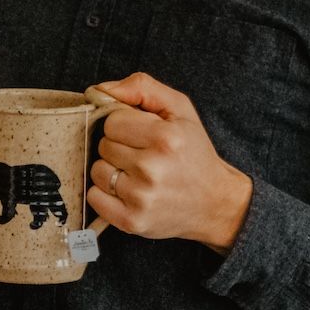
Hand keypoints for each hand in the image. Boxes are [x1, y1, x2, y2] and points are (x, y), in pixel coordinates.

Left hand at [86, 73, 253, 253]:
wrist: (215, 203)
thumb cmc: (194, 152)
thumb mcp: (180, 109)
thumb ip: (142, 88)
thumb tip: (99, 89)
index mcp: (165, 137)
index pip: (112, 121)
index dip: (124, 125)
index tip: (141, 135)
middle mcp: (152, 168)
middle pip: (104, 145)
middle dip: (119, 147)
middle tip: (143, 155)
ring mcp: (141, 197)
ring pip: (97, 171)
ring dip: (111, 170)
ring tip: (136, 174)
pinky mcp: (132, 221)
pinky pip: (94, 198)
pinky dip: (105, 194)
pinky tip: (127, 192)